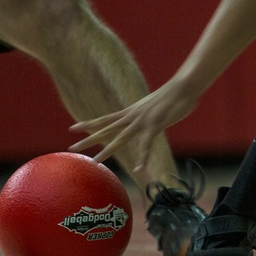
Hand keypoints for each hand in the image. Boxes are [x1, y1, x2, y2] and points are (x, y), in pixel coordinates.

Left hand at [69, 78, 198, 173]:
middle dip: (89, 139)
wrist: (183, 87)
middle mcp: (132, 116)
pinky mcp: (155, 126)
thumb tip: (148, 118)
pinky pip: (146, 145)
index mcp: (131, 111)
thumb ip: (148, 114)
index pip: (105, 119)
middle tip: (71, 146)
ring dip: (107, 150)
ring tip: (95, 162)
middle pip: (106, 129)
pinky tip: (138, 168)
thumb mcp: (154, 106)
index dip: (90, 124)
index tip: (74, 127)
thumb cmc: (173, 96)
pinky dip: (143, 157)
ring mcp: (142, 121)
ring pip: (120, 138)